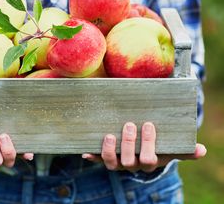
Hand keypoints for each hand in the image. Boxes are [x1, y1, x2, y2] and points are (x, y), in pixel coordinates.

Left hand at [82, 122, 206, 172]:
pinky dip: (92, 156)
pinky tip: (86, 151)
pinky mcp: (105, 158)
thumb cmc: (157, 146)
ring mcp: (117, 162)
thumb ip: (184, 150)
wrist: (141, 151)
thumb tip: (202, 150)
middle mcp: (132, 165)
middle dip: (129, 143)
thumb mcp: (170, 148)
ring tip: (109, 135)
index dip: (148, 143)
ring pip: (112, 163)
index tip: (147, 124)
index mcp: (148, 162)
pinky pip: (98, 160)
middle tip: (129, 124)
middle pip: (129, 161)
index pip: (149, 158)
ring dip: (109, 150)